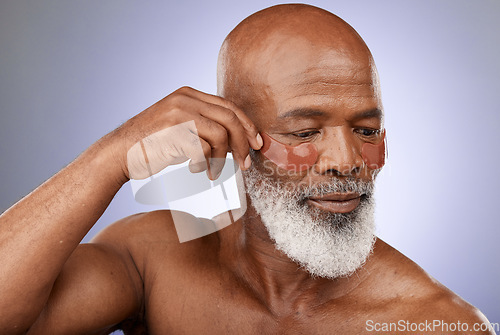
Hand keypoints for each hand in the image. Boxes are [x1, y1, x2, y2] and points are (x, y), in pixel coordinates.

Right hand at [110, 86, 262, 179]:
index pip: (229, 106)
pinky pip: (203, 150)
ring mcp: (179, 114)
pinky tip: (196, 171)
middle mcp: (185, 99)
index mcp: (189, 94)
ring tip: (213, 172)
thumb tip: (238, 140)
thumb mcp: (180, 125)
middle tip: (245, 164)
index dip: (247, 125)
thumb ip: (204, 124)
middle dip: (243, 144)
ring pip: (220, 135)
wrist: (119, 153)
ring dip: (221, 159)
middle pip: (230, 119)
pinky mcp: (174, 133)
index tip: (256, 143)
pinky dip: (204, 165)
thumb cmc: (154, 144)